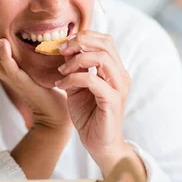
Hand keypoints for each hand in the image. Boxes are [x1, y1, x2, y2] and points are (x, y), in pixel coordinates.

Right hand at [0, 17, 70, 130]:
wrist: (55, 113)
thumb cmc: (46, 87)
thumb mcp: (34, 65)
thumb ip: (28, 51)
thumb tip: (33, 29)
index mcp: (5, 66)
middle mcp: (4, 71)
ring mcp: (11, 77)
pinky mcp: (22, 82)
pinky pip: (10, 68)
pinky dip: (5, 55)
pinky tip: (3, 42)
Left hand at [55, 31, 131, 174]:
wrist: (99, 144)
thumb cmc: (89, 116)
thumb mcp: (77, 86)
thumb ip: (75, 67)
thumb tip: (65, 48)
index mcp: (114, 70)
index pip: (105, 40)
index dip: (83, 36)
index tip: (62, 45)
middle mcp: (120, 75)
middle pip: (105, 43)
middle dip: (79, 42)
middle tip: (61, 50)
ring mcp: (119, 87)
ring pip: (101, 57)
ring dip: (76, 61)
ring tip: (61, 72)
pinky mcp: (112, 100)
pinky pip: (92, 80)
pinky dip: (73, 78)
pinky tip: (62, 86)